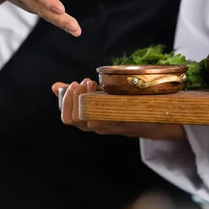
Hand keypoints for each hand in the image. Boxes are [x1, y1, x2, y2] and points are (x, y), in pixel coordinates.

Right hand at [0, 0, 80, 36]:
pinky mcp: (33, 6)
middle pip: (41, 7)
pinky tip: (74, 30)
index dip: (46, 0)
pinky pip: (48, 15)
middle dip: (58, 18)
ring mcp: (27, 2)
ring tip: (77, 31)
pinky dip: (61, 22)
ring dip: (62, 23)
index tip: (60, 9)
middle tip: (75, 28)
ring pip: (45, 14)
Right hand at [52, 79, 186, 140]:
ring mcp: (110, 127)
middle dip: (73, 98)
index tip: (73, 83)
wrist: (153, 120)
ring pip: (88, 123)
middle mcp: (97, 127)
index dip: (64, 101)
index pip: (66, 118)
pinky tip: (106, 92)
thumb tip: (55, 87)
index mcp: (88, 121)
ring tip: (92, 83)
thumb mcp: (99, 98)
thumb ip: (77, 94)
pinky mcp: (125, 124)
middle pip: (73, 120)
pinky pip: (110, 121)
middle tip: (83, 81)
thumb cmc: (124, 106)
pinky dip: (104, 106)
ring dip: (87, 100)